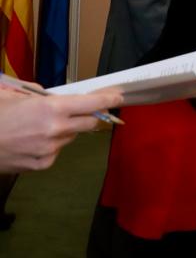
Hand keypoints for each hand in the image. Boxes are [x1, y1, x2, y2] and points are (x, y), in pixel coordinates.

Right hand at [0, 89, 123, 172]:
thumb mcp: (14, 95)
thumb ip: (39, 93)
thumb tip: (57, 95)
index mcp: (50, 109)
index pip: (91, 104)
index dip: (108, 100)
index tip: (119, 97)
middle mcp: (55, 130)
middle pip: (89, 122)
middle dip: (90, 115)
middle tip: (85, 110)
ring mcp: (50, 149)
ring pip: (70, 137)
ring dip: (65, 130)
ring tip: (38, 126)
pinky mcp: (43, 164)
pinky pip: (57, 151)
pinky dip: (51, 144)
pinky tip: (31, 141)